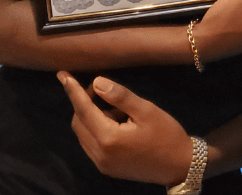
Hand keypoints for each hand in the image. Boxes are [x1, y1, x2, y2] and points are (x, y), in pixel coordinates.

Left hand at [58, 71, 192, 185]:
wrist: (179, 165)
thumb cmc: (166, 134)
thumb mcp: (147, 110)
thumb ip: (120, 96)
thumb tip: (97, 83)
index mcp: (108, 139)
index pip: (83, 110)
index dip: (73, 91)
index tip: (62, 74)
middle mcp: (99, 154)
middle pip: (78, 122)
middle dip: (84, 102)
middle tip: (100, 87)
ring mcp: (101, 164)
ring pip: (83, 134)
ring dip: (91, 115)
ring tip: (116, 106)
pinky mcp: (107, 168)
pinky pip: (91, 144)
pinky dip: (97, 128)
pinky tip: (117, 120)